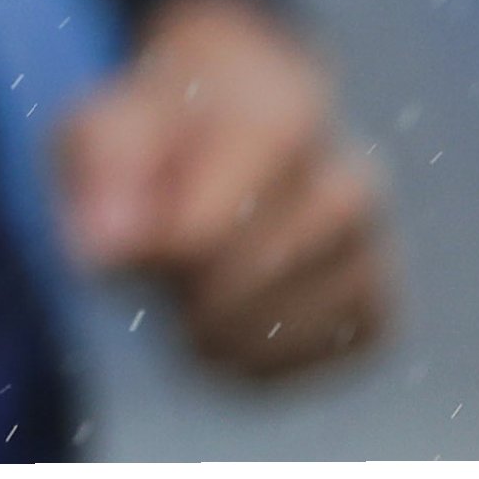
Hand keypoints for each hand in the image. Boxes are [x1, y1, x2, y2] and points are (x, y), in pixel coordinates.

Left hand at [51, 0, 393, 380]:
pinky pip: (293, 365)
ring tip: (191, 273)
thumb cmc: (160, 126)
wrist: (242, 113)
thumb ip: (102, 169)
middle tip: (157, 250)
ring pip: (266, 338)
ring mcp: (373, 253)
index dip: (143, 253)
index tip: (119, 235)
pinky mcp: (377, 314)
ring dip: (202, 326)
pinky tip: (228, 309)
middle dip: (170, 285)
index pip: (199, 237)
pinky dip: (244, 355)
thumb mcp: (106, 117)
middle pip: (232, 292)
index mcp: (280, 124)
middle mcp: (349, 188)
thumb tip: (101, 251)